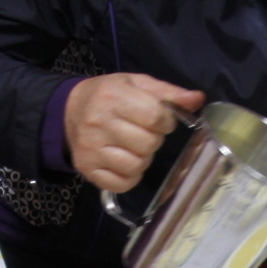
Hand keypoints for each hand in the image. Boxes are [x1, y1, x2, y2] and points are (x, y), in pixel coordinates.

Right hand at [65, 74, 206, 193]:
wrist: (69, 111)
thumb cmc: (109, 95)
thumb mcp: (136, 84)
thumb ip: (168, 93)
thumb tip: (197, 100)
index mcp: (113, 97)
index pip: (155, 117)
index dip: (166, 121)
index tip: (160, 120)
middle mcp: (98, 123)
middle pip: (148, 144)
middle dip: (153, 139)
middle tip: (142, 132)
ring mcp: (91, 149)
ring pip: (136, 166)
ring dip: (142, 158)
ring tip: (133, 146)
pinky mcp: (87, 168)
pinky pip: (122, 183)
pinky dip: (130, 177)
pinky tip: (124, 162)